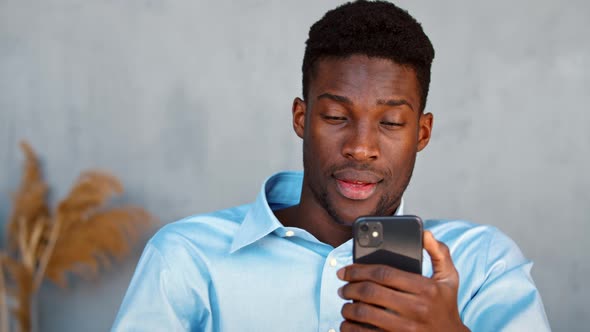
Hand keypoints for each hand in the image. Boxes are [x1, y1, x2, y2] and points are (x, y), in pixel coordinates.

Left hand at [337, 231, 469, 331]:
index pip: (384, 273)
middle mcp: (416, 308)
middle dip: (350, 288)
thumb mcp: (449, 277)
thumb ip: (439, 252)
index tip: (345, 271)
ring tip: (345, 304)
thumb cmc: (446, 305)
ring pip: (366, 314)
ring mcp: (407, 328)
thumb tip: (425, 233)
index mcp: (426, 288)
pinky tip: (348, 323)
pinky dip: (352, 328)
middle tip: (343, 287)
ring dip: (348, 308)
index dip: (359, 270)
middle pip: (371, 292)